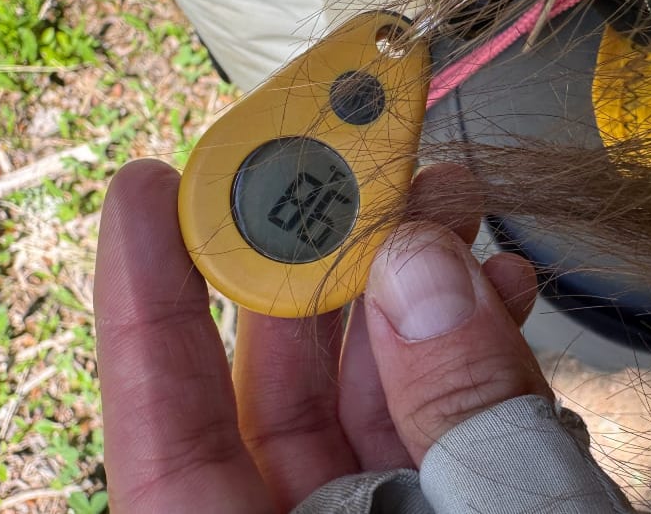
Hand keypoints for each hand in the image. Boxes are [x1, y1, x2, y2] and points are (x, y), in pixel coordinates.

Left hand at [94, 159, 550, 512]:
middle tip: (358, 171)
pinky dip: (470, 351)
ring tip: (453, 208)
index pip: (162, 425)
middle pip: (274, 385)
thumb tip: (421, 267)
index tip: (151, 189)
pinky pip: (434, 419)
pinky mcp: (438, 511)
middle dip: (321, 261)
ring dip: (413, 287)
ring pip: (364, 390)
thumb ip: (462, 406)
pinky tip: (501, 291)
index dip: (149, 300)